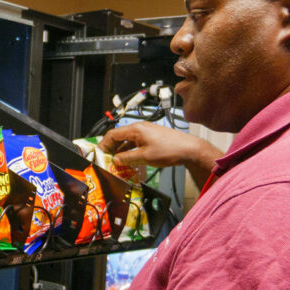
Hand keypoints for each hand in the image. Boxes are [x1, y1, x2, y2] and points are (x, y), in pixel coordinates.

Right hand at [96, 122, 221, 184]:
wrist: (189, 149)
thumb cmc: (169, 150)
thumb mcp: (144, 157)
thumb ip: (127, 158)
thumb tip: (115, 160)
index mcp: (136, 129)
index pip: (112, 134)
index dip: (104, 145)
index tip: (100, 154)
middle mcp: (140, 127)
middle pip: (119, 136)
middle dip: (111, 148)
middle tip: (107, 159)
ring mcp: (146, 131)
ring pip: (127, 139)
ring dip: (121, 150)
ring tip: (117, 162)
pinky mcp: (152, 136)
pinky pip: (135, 142)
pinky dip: (130, 149)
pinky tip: (130, 159)